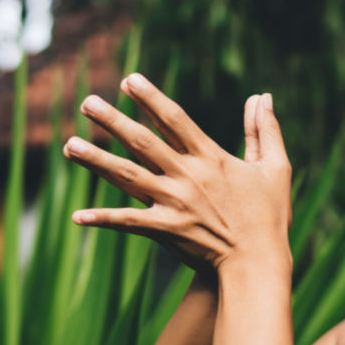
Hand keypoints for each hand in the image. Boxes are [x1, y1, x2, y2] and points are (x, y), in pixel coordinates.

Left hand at [62, 73, 292, 272]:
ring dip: (96, 160)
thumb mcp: (275, 168)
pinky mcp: (166, 230)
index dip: (151, 98)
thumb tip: (263, 96)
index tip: (129, 80)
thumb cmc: (270, 217)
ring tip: (69, 146)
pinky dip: (103, 219)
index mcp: (211, 157)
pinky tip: (78, 216)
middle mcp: (188, 176)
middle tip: (87, 103)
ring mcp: (173, 203)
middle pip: (143, 142)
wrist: (258, 264)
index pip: (174, 119)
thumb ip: (265, 130)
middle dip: (113, 121)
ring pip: (127, 176)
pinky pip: (128, 222)